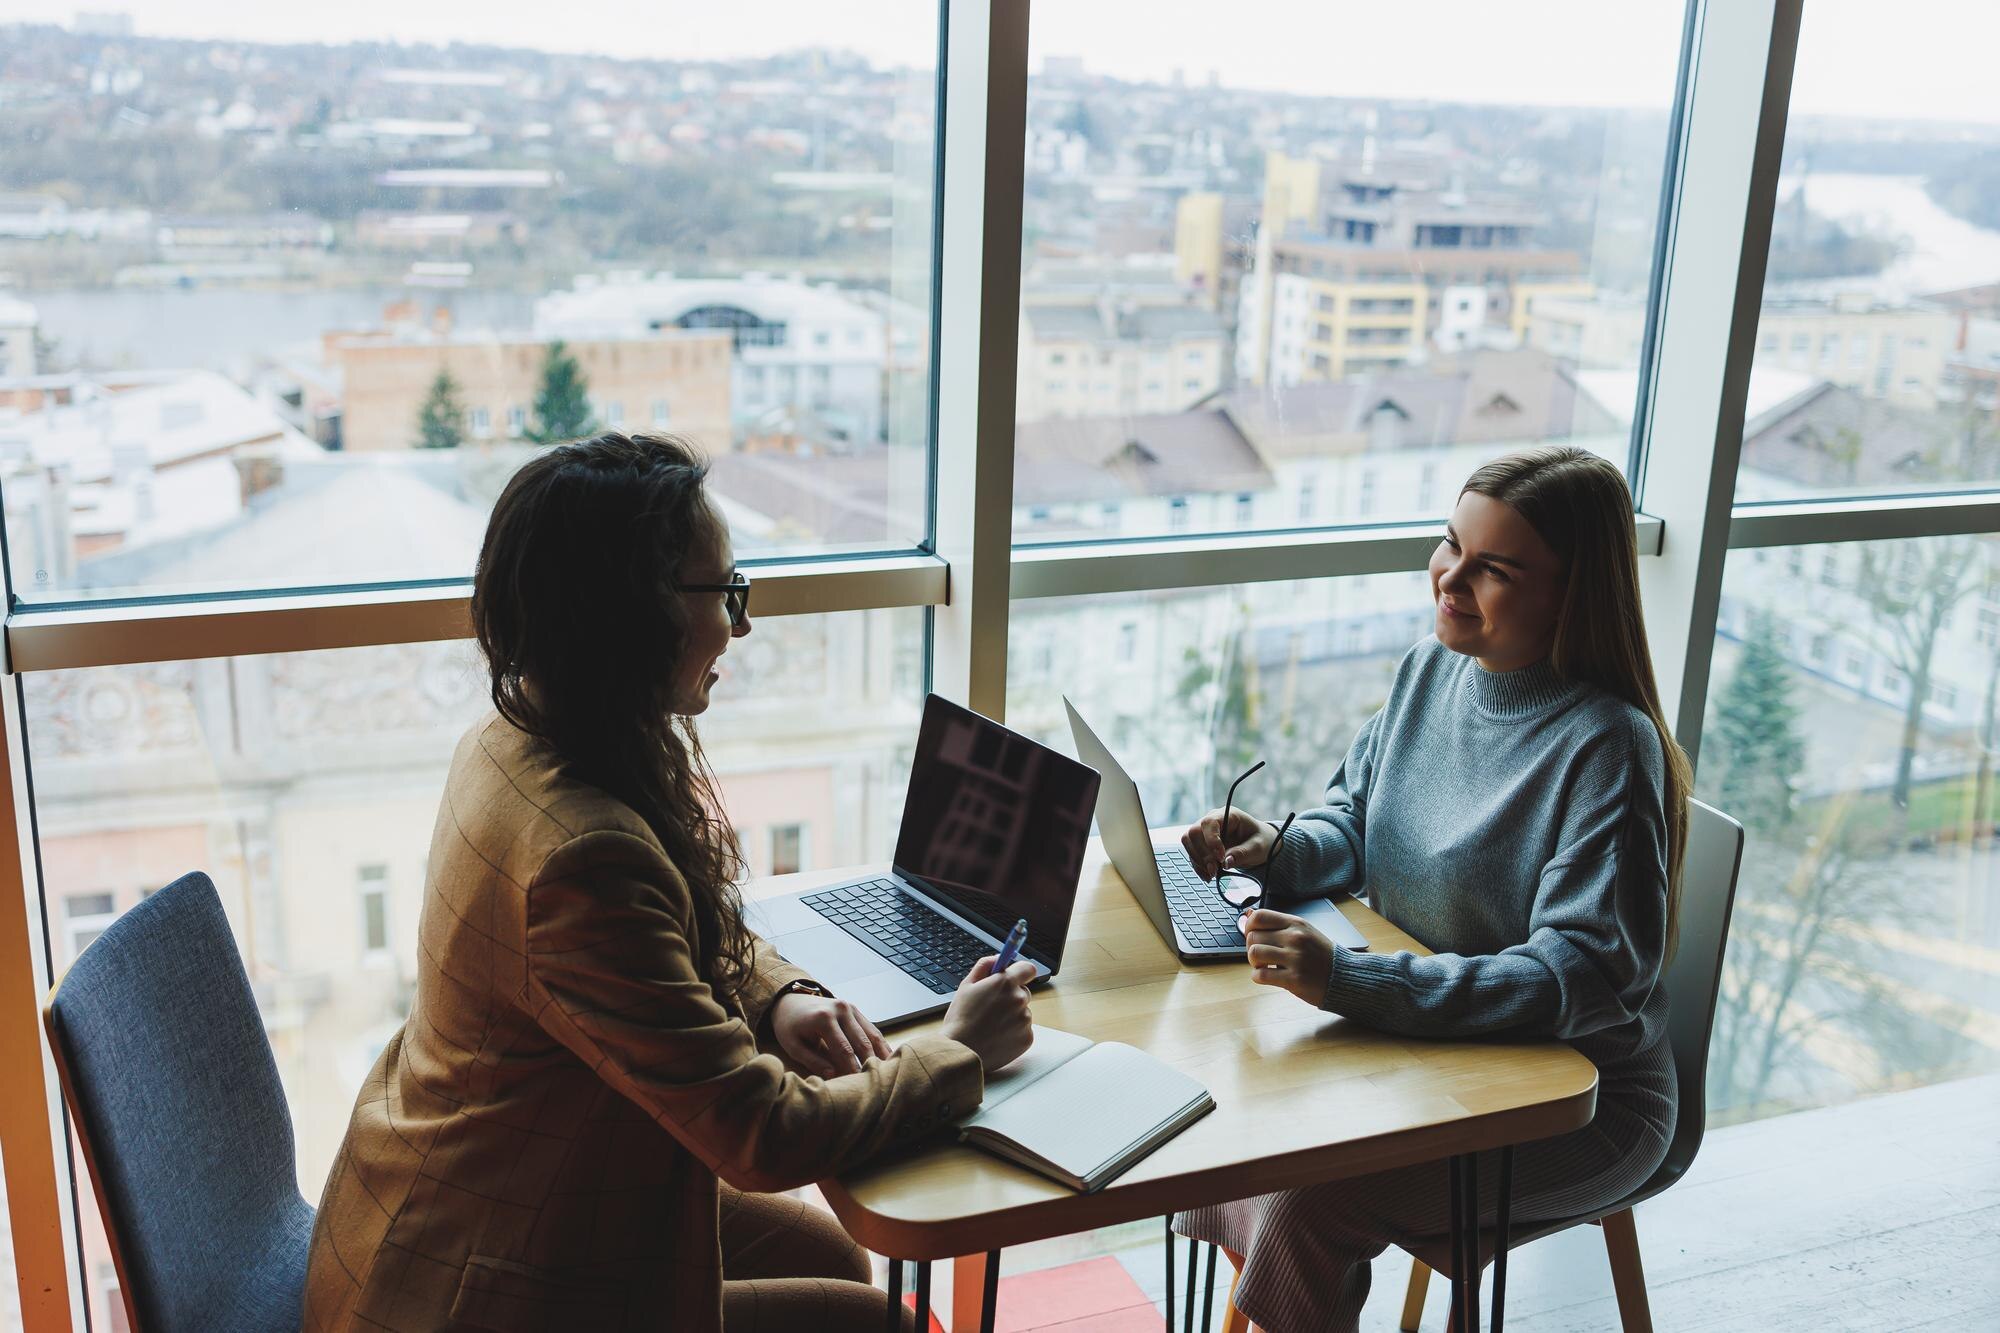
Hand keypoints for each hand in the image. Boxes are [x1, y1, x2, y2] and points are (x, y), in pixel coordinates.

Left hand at [770, 991, 892, 1077]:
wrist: (790, 1001)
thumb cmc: (790, 1027)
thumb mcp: (793, 1046)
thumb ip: (813, 1061)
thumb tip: (833, 1076)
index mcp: (824, 1018)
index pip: (844, 1050)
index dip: (853, 1069)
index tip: (859, 1085)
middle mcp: (841, 1010)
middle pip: (862, 1042)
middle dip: (870, 1064)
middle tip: (878, 1083)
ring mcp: (850, 1008)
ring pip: (872, 1035)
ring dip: (881, 1054)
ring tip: (889, 1073)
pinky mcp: (855, 1010)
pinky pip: (872, 1029)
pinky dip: (880, 1044)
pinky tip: (887, 1059)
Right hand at [939, 954, 1037, 1071]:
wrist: (961, 1052)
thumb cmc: (960, 1019)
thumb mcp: (966, 986)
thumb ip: (985, 966)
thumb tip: (999, 959)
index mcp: (1005, 983)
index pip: (1028, 968)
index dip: (1020, 972)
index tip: (1014, 977)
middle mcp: (1019, 999)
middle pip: (1024, 992)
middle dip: (1011, 996)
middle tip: (992, 1008)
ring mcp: (1025, 1020)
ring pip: (1023, 1012)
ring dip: (1012, 1016)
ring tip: (991, 1026)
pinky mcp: (1027, 1038)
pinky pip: (1024, 1030)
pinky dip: (1014, 1032)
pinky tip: (997, 1036)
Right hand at [1182, 806, 1278, 880]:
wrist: (1257, 846)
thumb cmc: (1260, 841)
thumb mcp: (1258, 847)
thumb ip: (1243, 853)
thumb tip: (1226, 862)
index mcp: (1229, 815)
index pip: (1209, 822)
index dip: (1211, 840)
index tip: (1221, 858)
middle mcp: (1213, 820)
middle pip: (1194, 832)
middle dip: (1203, 854)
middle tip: (1215, 870)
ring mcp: (1205, 831)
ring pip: (1188, 841)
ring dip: (1198, 860)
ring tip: (1212, 874)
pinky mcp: (1201, 843)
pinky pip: (1192, 853)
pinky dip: (1198, 866)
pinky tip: (1208, 876)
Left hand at [1239, 908, 1334, 1005]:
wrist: (1344, 977)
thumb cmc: (1321, 955)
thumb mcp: (1304, 932)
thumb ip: (1278, 924)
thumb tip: (1248, 914)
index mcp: (1296, 924)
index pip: (1259, 916)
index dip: (1249, 926)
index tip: (1251, 935)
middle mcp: (1295, 938)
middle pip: (1254, 936)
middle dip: (1251, 947)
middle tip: (1261, 956)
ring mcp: (1295, 958)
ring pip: (1254, 953)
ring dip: (1254, 962)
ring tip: (1264, 965)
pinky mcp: (1294, 979)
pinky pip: (1261, 975)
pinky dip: (1258, 977)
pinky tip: (1267, 976)